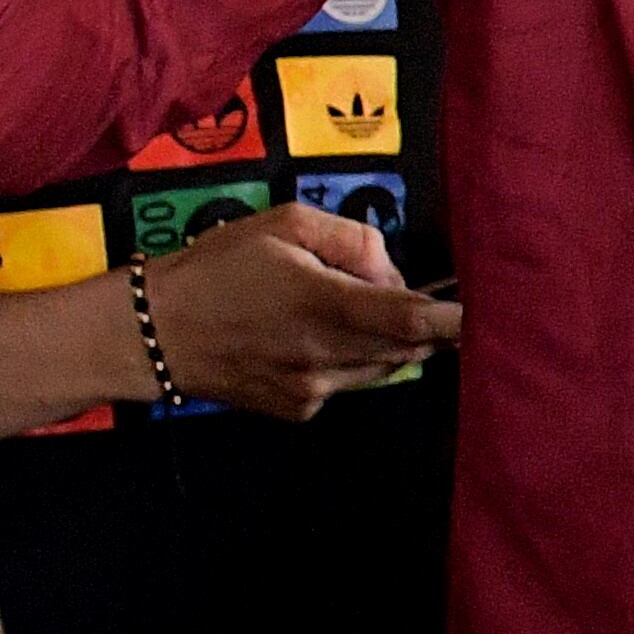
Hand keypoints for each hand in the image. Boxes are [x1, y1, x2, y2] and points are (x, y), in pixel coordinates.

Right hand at [144, 201, 461, 418]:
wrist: (151, 334)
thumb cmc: (217, 267)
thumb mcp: (282, 224)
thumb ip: (351, 240)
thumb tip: (390, 273)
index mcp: (323, 304)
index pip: (410, 320)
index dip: (454, 320)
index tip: (482, 313)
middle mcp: (324, 354)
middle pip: (407, 348)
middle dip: (428, 327)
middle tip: (425, 303)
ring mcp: (313, 389)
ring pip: (383, 368)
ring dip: (390, 343)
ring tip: (354, 312)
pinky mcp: (300, 410)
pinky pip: (349, 384)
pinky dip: (352, 362)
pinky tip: (317, 340)